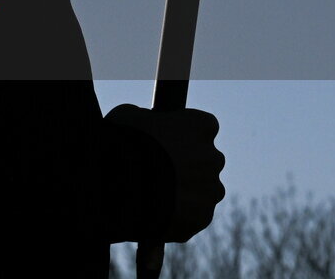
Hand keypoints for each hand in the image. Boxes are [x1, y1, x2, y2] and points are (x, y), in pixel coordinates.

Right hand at [105, 103, 224, 241]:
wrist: (121, 186)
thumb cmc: (123, 140)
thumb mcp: (129, 116)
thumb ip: (147, 119)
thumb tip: (146, 127)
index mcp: (199, 125)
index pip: (204, 125)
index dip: (185, 132)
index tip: (169, 137)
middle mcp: (213, 156)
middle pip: (207, 158)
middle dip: (190, 162)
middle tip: (161, 166)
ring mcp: (210, 189)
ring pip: (204, 188)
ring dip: (188, 189)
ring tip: (156, 192)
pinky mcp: (202, 218)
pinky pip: (194, 214)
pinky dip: (180, 213)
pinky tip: (156, 210)